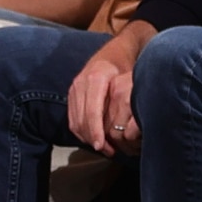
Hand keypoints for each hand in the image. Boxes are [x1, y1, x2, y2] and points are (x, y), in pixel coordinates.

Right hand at [66, 35, 142, 151]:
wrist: (114, 50)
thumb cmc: (126, 64)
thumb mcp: (130, 77)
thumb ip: (127, 98)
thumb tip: (131, 125)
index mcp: (96, 78)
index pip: (92, 112)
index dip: (96, 131)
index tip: (102, 146)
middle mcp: (81, 83)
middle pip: (81, 119)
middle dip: (93, 139)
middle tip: (108, 151)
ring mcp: (74, 88)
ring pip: (75, 121)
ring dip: (87, 138)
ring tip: (104, 148)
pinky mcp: (71, 93)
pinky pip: (72, 118)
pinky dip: (81, 131)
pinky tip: (94, 139)